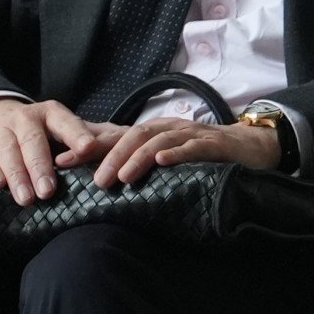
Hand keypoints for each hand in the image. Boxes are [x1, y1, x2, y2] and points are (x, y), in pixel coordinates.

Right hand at [0, 96, 106, 204]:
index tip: (87, 148)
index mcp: (51, 113)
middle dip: (40, 166)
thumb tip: (125, 142)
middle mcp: (24, 118)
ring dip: (17, 175)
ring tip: (26, 198)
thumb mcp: (62, 127)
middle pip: (32, 140)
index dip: (76, 134)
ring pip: (7, 150)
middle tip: (48, 191)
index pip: (65, 121)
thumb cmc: (39, 130)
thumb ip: (90, 135)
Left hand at [88, 116, 283, 187]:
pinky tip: (162, 162)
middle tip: (94, 179)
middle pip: (133, 136)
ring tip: (122, 177)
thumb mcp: (169, 160)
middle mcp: (168, 129)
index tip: (61, 163)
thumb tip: (104, 184)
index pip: (116, 137)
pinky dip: (176, 153)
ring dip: (138, 157)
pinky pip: (192, 146)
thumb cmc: (205, 157)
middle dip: (110, 155)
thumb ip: (142, 166)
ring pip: (157, 140)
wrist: (251, 148)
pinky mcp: (213, 145)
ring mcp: (190, 134)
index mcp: (154, 133)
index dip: (88, 148)